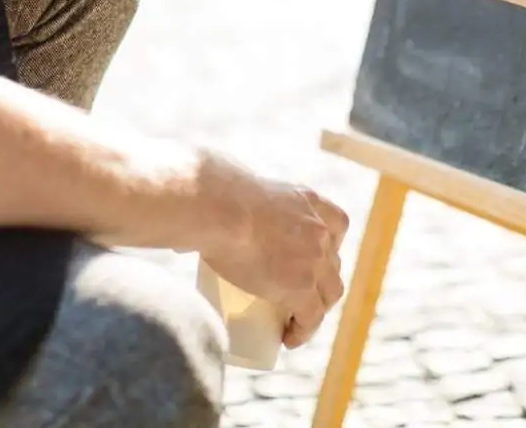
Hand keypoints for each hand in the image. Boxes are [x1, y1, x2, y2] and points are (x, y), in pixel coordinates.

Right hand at [195, 151, 348, 347]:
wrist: (216, 208)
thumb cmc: (211, 193)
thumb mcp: (232, 185)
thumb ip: (215, 199)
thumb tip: (188, 224)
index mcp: (306, 199)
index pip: (337, 223)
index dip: (330, 243)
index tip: (313, 256)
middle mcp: (318, 228)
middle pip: (332, 262)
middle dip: (321, 279)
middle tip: (296, 292)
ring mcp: (314, 259)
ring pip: (330, 293)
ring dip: (317, 308)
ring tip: (295, 321)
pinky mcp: (302, 287)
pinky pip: (312, 317)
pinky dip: (303, 331)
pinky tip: (289, 339)